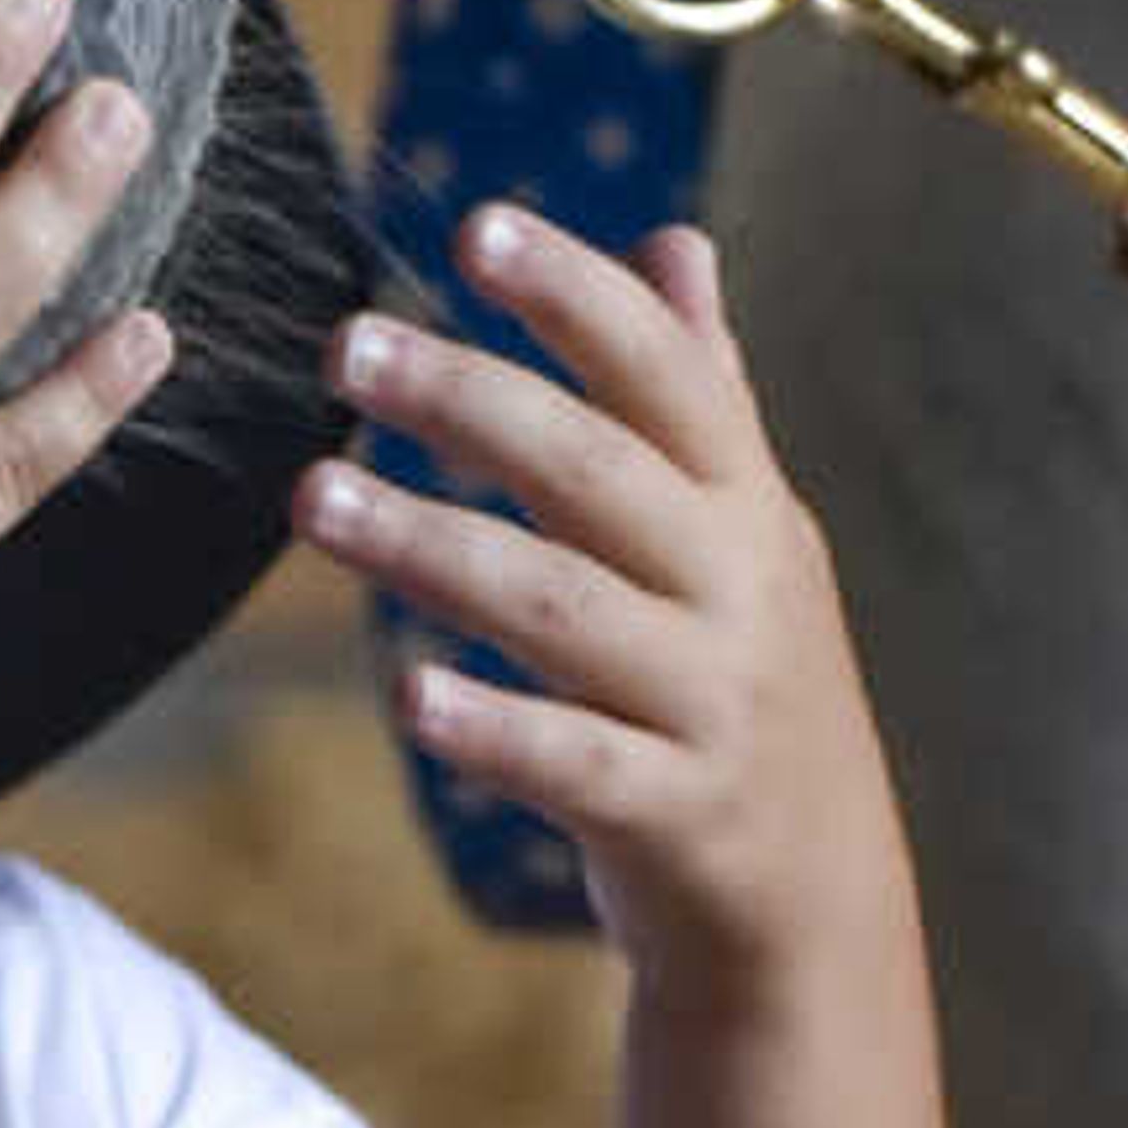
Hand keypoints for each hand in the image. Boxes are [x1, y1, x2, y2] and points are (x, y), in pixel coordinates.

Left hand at [292, 209, 896, 993]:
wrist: (816, 900)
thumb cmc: (746, 685)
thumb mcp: (748, 534)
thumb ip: (704, 393)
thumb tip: (675, 240)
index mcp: (746, 505)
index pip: (668, 374)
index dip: (580, 298)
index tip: (476, 227)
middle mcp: (739, 589)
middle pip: (600, 475)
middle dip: (473, 400)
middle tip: (346, 346)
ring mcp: (714, 704)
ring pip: (566, 611)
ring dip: (436, 547)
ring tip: (311, 500)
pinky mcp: (676, 815)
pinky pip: (577, 765)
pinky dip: (496, 729)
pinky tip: (407, 698)